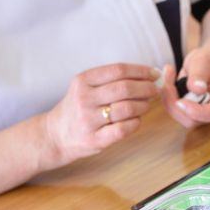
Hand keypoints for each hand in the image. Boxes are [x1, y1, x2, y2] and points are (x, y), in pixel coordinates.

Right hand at [42, 63, 158, 166]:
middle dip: (146, 88)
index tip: (154, 73)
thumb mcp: (86, 87)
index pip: (118, 70)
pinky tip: (136, 120)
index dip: (141, 70)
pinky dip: (136, 123)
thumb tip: (149, 75)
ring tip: (146, 105)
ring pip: (127, 108)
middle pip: (125, 88)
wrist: (54, 135)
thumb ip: (111, 80)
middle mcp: (84, 98)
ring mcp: (88, 120)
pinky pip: (124, 129)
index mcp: (83, 81)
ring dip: (144, 105)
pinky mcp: (94, 139)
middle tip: (155, 90)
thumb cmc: (78, 109)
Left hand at [160, 48, 209, 128]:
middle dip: (175, 105)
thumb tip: (197, 89)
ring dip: (168, 98)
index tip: (180, 101)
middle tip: (168, 81)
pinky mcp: (187, 108)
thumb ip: (201, 73)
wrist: (209, 60)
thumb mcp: (205, 59)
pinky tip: (168, 77)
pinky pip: (173, 108)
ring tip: (169, 74)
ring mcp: (198, 110)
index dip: (197, 112)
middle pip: (193, 120)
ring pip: (180, 116)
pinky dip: (166, 94)